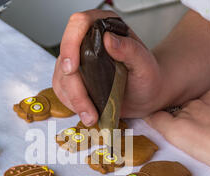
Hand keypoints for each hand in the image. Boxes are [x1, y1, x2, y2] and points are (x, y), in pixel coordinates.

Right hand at [52, 10, 161, 125]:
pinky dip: (73, 105)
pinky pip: (62, 91)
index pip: (78, 24)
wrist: (146, 94)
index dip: (70, 44)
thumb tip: (109, 39)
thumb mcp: (144, 64)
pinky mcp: (74, 79)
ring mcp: (78, 61)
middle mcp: (87, 40)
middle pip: (66, 58)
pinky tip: (88, 113)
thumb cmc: (148, 77)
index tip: (73, 68)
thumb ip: (129, 50)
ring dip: (74, 101)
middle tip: (90, 110)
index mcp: (104, 27)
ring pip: (62, 78)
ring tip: (92, 116)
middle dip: (75, 88)